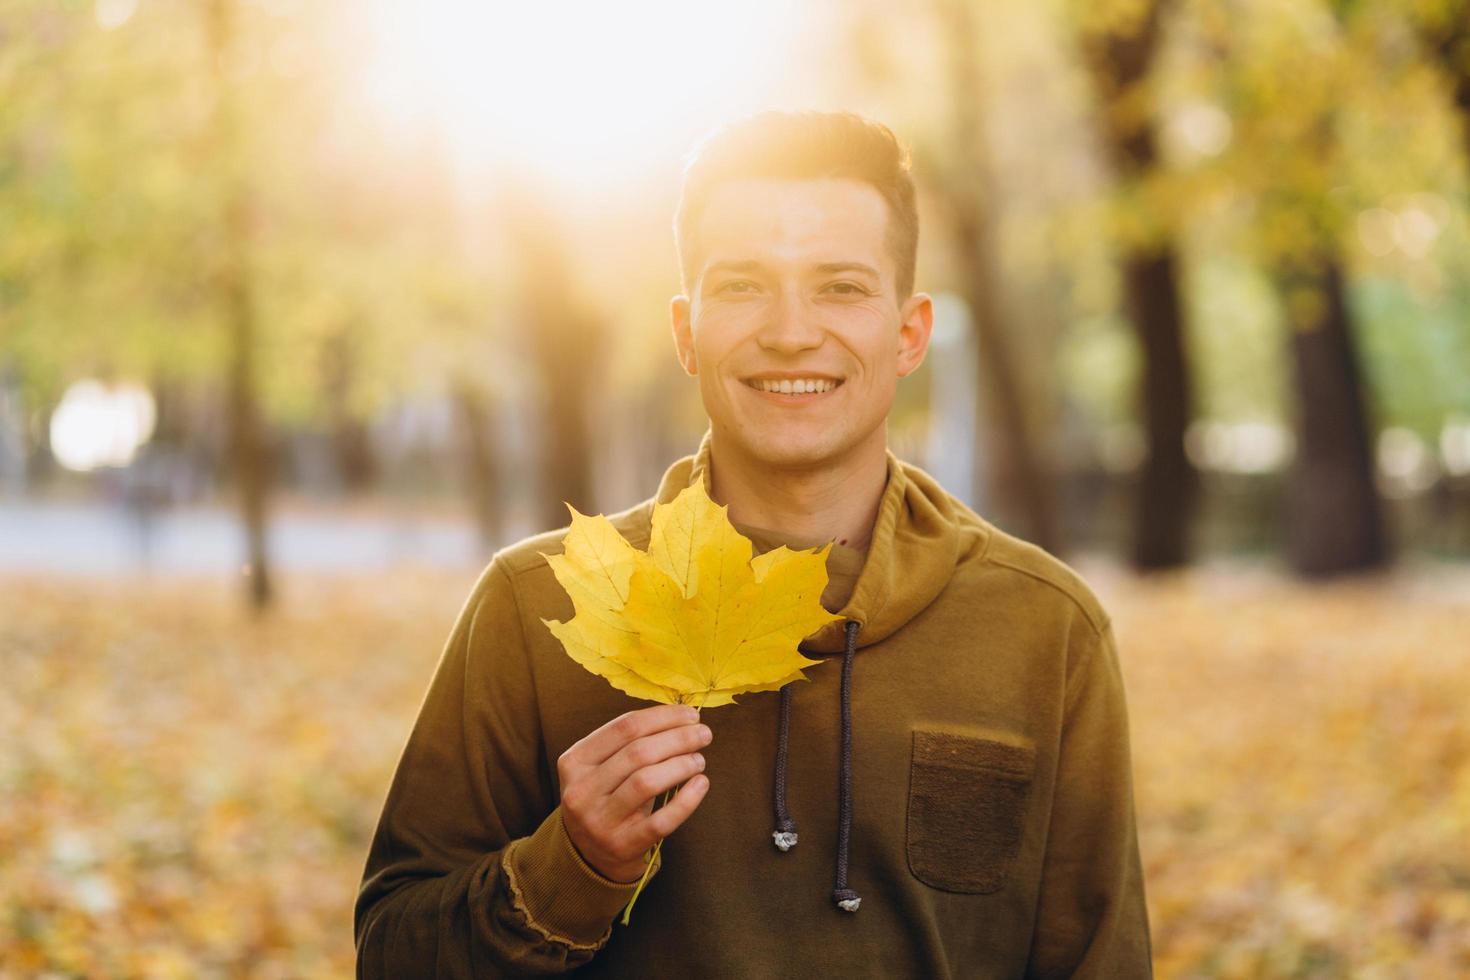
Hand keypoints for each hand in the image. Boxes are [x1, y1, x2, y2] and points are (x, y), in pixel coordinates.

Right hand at [557, 704, 712, 882]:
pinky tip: (701, 784)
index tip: (690, 714)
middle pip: (638, 752)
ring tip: (699, 760)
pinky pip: (661, 821)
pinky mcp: (622, 845)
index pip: (624, 727)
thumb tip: (680, 717)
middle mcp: (582, 790)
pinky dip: (687, 800)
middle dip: (678, 738)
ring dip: (681, 765)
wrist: (589, 854)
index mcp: (575, 761)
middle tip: (703, 734)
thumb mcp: (600, 768)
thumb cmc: (605, 798)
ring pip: (647, 782)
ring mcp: (600, 821)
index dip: (663, 717)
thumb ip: (629, 743)